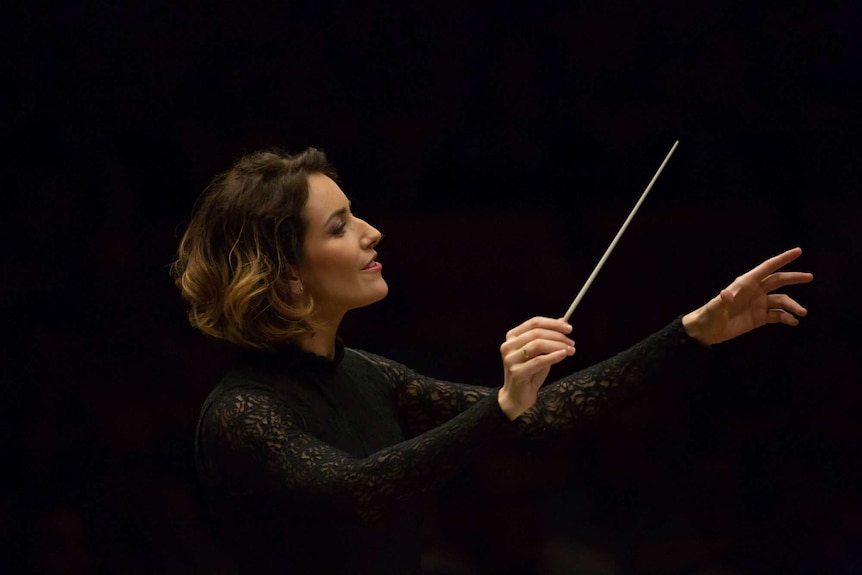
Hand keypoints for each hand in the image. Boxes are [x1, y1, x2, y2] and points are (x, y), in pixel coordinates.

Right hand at [498, 317, 574, 419]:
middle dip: (558, 336)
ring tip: (570, 350)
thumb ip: (548, 337)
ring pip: (538, 345)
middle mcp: (508, 345)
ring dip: (557, 346)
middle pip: (537, 333)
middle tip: (571, 342)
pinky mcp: (516, 372)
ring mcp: (511, 359)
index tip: (568, 328)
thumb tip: (562, 321)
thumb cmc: (530, 373)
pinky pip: (538, 361)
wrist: (517, 395)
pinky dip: (553, 356)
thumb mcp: (540, 352)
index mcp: (512, 336)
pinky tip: (563, 355)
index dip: (553, 324)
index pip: (534, 323)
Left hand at [682, 247, 812, 345]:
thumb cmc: (708, 317)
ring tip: (802, 313)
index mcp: (745, 284)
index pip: (767, 267)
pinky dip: (787, 318)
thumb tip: (726, 294)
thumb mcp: (714, 309)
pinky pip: (778, 315)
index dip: (783, 259)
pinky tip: (793, 322)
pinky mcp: (760, 317)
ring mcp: (758, 304)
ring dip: (793, 305)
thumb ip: (721, 301)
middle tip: (810, 276)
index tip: (798, 251)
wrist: (706, 332)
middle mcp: (755, 291)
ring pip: (781, 300)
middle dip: (794, 278)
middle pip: (778, 280)